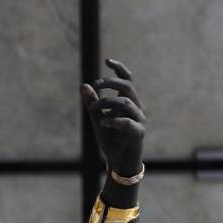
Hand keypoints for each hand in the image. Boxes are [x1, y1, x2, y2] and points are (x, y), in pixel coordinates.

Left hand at [80, 58, 145, 175]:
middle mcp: (137, 107)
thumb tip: (83, 85)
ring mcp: (139, 119)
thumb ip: (92, 104)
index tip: (107, 60)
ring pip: (126, 102)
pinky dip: (114, 121)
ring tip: (94, 109)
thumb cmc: (111, 140)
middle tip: (95, 86)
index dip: (119, 68)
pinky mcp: (138, 132)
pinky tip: (102, 122)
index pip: (127, 79)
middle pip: (127, 86)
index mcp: (129, 101)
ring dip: (107, 102)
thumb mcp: (98, 119)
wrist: (119, 162)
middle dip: (110, 83)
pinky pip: (127, 122)